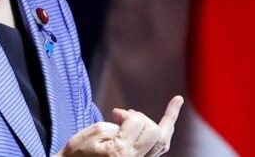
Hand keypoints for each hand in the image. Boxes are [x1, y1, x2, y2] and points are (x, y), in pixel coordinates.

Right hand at [57, 95, 183, 156]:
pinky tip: (175, 106)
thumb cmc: (79, 151)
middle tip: (122, 117)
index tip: (114, 114)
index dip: (127, 114)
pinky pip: (160, 147)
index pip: (138, 122)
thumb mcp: (94, 132)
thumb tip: (131, 120)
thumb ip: (117, 124)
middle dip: (141, 119)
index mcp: (121, 152)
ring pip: (163, 141)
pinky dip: (167, 128)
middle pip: (154, 131)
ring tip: (175, 103)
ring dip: (166, 121)